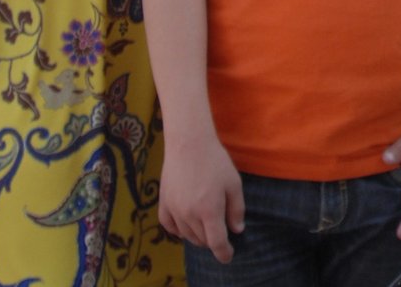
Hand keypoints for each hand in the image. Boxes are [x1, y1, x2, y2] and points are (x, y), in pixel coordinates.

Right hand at [158, 134, 244, 263]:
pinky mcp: (163, 204)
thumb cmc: (215, 162)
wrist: (188, 144)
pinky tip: (187, 225)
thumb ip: (236, 209)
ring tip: (207, 225)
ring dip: (198, 236)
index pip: (217, 242)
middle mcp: (189, 215)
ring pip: (187, 235)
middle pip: (203, 240)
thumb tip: (236, 230)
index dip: (224, 253)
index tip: (228, 256)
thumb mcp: (234, 184)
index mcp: (209, 211)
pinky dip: (180, 231)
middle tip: (222, 229)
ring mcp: (174, 210)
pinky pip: (170, 227)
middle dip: (214, 240)